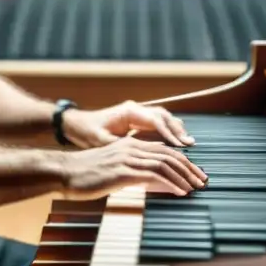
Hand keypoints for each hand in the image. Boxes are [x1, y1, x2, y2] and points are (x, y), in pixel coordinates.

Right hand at [59, 136, 206, 200]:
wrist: (63, 172)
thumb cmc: (83, 174)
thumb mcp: (111, 169)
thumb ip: (130, 171)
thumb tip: (147, 182)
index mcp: (129, 145)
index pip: (163, 149)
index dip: (182, 161)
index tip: (194, 173)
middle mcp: (131, 147)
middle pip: (169, 154)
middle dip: (189, 168)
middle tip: (203, 181)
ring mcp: (127, 158)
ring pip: (165, 163)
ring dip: (184, 176)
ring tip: (196, 188)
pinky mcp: (123, 170)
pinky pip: (154, 175)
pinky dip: (171, 183)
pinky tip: (180, 192)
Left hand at [62, 100, 195, 149]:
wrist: (75, 124)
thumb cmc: (86, 132)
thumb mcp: (101, 141)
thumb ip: (121, 147)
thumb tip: (138, 156)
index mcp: (129, 112)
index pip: (156, 121)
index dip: (169, 134)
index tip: (180, 146)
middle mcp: (136, 109)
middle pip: (164, 116)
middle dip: (178, 131)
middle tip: (190, 146)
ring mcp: (137, 113)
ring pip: (163, 117)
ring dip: (175, 129)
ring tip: (188, 143)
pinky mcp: (136, 120)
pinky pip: (157, 122)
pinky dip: (168, 130)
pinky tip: (176, 141)